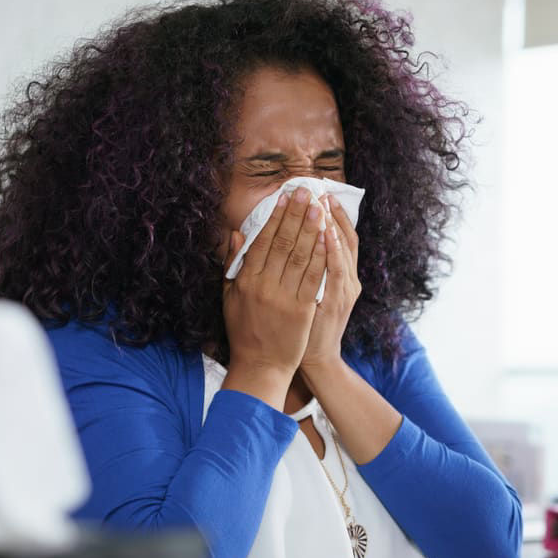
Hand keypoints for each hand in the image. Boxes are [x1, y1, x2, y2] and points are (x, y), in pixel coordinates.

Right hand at [221, 186, 328, 407]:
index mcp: (246, 280)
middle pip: (283, 242)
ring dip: (311, 228)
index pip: (262, 241)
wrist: (260, 366)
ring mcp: (284, 297)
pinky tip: (328, 237)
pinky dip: (321, 255)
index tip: (284, 197)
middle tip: (306, 191)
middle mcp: (264, 285)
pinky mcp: (302, 309)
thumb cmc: (244, 331)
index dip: (275, 217)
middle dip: (296, 214)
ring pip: (301, 255)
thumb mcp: (230, 297)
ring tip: (319, 206)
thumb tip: (238, 234)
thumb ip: (233, 264)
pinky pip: (314, 276)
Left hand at [299, 193, 361, 378]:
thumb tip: (295, 238)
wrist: (314, 358)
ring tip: (323, 204)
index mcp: (341, 274)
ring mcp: (344, 290)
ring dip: (333, 225)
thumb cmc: (307, 324)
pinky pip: (336, 272)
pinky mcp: (337, 302)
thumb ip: (306, 265)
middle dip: (331, 213)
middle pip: (343, 238)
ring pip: (342, 250)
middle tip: (319, 190)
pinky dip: (333, 251)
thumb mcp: (310, 291)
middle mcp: (348, 278)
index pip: (339, 236)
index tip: (319, 193)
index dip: (331, 214)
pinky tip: (326, 234)